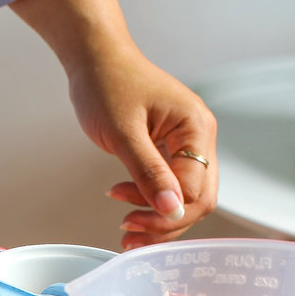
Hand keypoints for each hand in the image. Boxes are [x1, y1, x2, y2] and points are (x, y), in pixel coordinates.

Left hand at [66, 48, 218, 250]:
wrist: (95, 60)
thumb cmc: (107, 84)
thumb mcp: (123, 133)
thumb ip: (148, 171)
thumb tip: (171, 209)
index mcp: (196, 127)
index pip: (197, 189)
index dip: (166, 214)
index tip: (130, 222)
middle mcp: (199, 135)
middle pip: (199, 197)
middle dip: (166, 222)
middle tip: (128, 235)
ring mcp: (186, 141)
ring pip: (186, 194)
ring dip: (158, 216)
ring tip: (125, 227)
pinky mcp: (170, 147)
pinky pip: (171, 182)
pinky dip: (151, 200)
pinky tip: (127, 206)